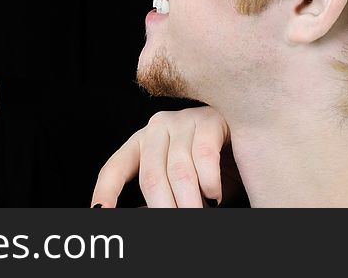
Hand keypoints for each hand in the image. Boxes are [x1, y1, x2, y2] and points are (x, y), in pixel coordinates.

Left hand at [91, 106, 239, 207]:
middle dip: (164, 210)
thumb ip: (159, 198)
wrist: (248, 141)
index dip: (105, 193)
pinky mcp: (210, 119)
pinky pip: (204, 156)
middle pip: (151, 177)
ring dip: (189, 203)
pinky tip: (214, 195)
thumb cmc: (209, 168)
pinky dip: (209, 183)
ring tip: (197, 216)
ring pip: (179, 171)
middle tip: (176, 228)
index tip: (99, 214)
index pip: (114, 168)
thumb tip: (141, 219)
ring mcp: (183, 120)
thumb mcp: (179, 185)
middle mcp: (157, 127)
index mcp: (140, 142)